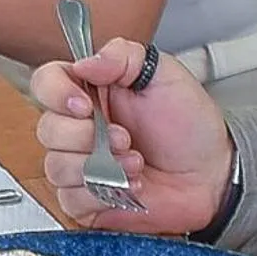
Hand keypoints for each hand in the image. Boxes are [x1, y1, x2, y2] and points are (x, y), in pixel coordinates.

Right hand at [31, 37, 233, 231]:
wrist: (211, 173)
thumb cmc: (189, 126)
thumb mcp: (165, 75)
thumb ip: (123, 56)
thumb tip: (84, 63)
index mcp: (89, 93)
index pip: (46, 83)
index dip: (56, 94)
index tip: (85, 105)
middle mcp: (78, 128)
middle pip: (47, 129)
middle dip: (88, 137)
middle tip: (124, 137)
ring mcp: (78, 165)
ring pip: (56, 166)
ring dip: (100, 167)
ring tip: (134, 163)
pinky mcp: (85, 199)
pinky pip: (70, 198)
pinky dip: (102, 193)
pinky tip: (128, 185)